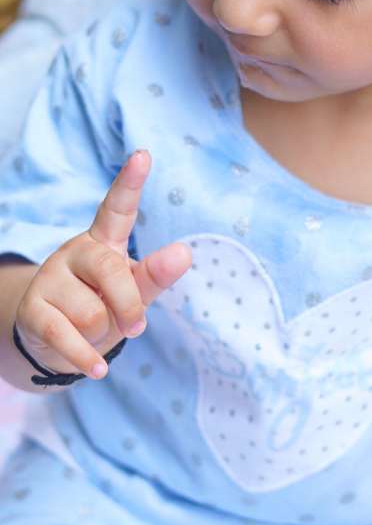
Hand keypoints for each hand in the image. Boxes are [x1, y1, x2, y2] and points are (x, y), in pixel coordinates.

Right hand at [12, 148, 191, 380]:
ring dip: (102, 332)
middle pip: (114, 273)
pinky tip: (97, 369)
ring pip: (93, 312)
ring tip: (93, 329)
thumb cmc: (107, 304)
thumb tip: (184, 252)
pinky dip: (86, 358)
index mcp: (105, 241)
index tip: (144, 155)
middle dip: (130, 307)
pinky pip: (67, 336)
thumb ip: (158, 274)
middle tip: (135, 326)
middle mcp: (75, 251)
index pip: (117, 208)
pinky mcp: (33, 310)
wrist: (58, 338)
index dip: (130, 182)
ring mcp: (50, 278)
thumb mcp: (136, 290)